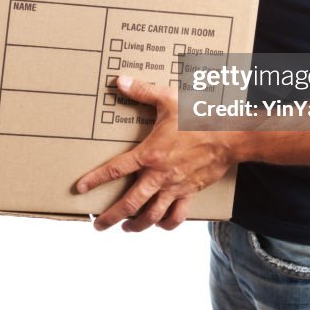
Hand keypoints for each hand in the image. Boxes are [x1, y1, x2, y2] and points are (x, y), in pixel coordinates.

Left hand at [75, 75, 235, 232]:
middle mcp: (159, 176)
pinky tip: (159, 225)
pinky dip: (167, 224)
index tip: (80, 189)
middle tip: (98, 224)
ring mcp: (174, 187)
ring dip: (135, 225)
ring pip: (151, 215)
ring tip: (125, 228)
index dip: (95, 180)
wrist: (228, 135)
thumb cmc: (198, 116)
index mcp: (149, 154)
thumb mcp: (168, 99)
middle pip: (129, 203)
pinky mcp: (189, 193)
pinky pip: (177, 216)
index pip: (115, 170)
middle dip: (110, 216)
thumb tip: (119, 81)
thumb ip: (142, 91)